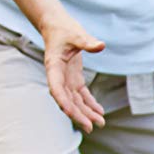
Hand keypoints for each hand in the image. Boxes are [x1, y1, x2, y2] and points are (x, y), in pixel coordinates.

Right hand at [37, 14, 107, 130]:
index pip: (56, 89)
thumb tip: (100, 45)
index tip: (71, 113)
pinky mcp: (73, 78)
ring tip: (100, 123)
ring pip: (75, 100)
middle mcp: (58, 77)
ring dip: (86, 112)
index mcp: (53, 67)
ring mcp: (66, 79)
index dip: (63, 102)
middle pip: (67, 100)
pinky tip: (100, 112)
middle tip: (92, 127)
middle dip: (79, 114)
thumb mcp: (76, 34)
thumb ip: (87, 42)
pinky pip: (81, 94)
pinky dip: (90, 103)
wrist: (57, 26)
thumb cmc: (64, 29)